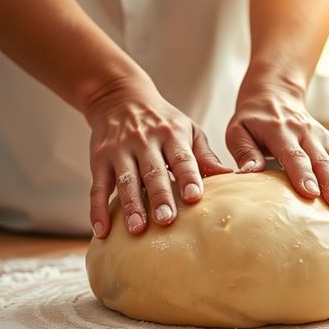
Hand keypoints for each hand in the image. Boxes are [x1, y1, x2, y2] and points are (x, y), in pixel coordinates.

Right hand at [85, 77, 232, 237]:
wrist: (119, 97)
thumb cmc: (162, 121)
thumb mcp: (187, 129)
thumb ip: (205, 155)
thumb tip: (230, 176)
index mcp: (171, 134)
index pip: (182, 158)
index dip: (189, 177)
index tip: (195, 197)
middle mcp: (144, 141)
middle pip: (153, 172)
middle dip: (159, 196)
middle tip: (166, 220)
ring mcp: (119, 150)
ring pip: (125, 180)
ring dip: (130, 205)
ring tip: (137, 229)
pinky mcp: (99, 159)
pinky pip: (97, 187)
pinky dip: (97, 210)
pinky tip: (102, 231)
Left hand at [225, 87, 328, 211]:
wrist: (274, 95)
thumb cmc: (252, 121)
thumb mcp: (237, 131)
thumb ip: (244, 152)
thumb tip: (249, 173)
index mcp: (280, 130)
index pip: (293, 154)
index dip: (302, 173)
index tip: (310, 193)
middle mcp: (304, 132)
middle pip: (320, 160)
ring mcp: (321, 137)